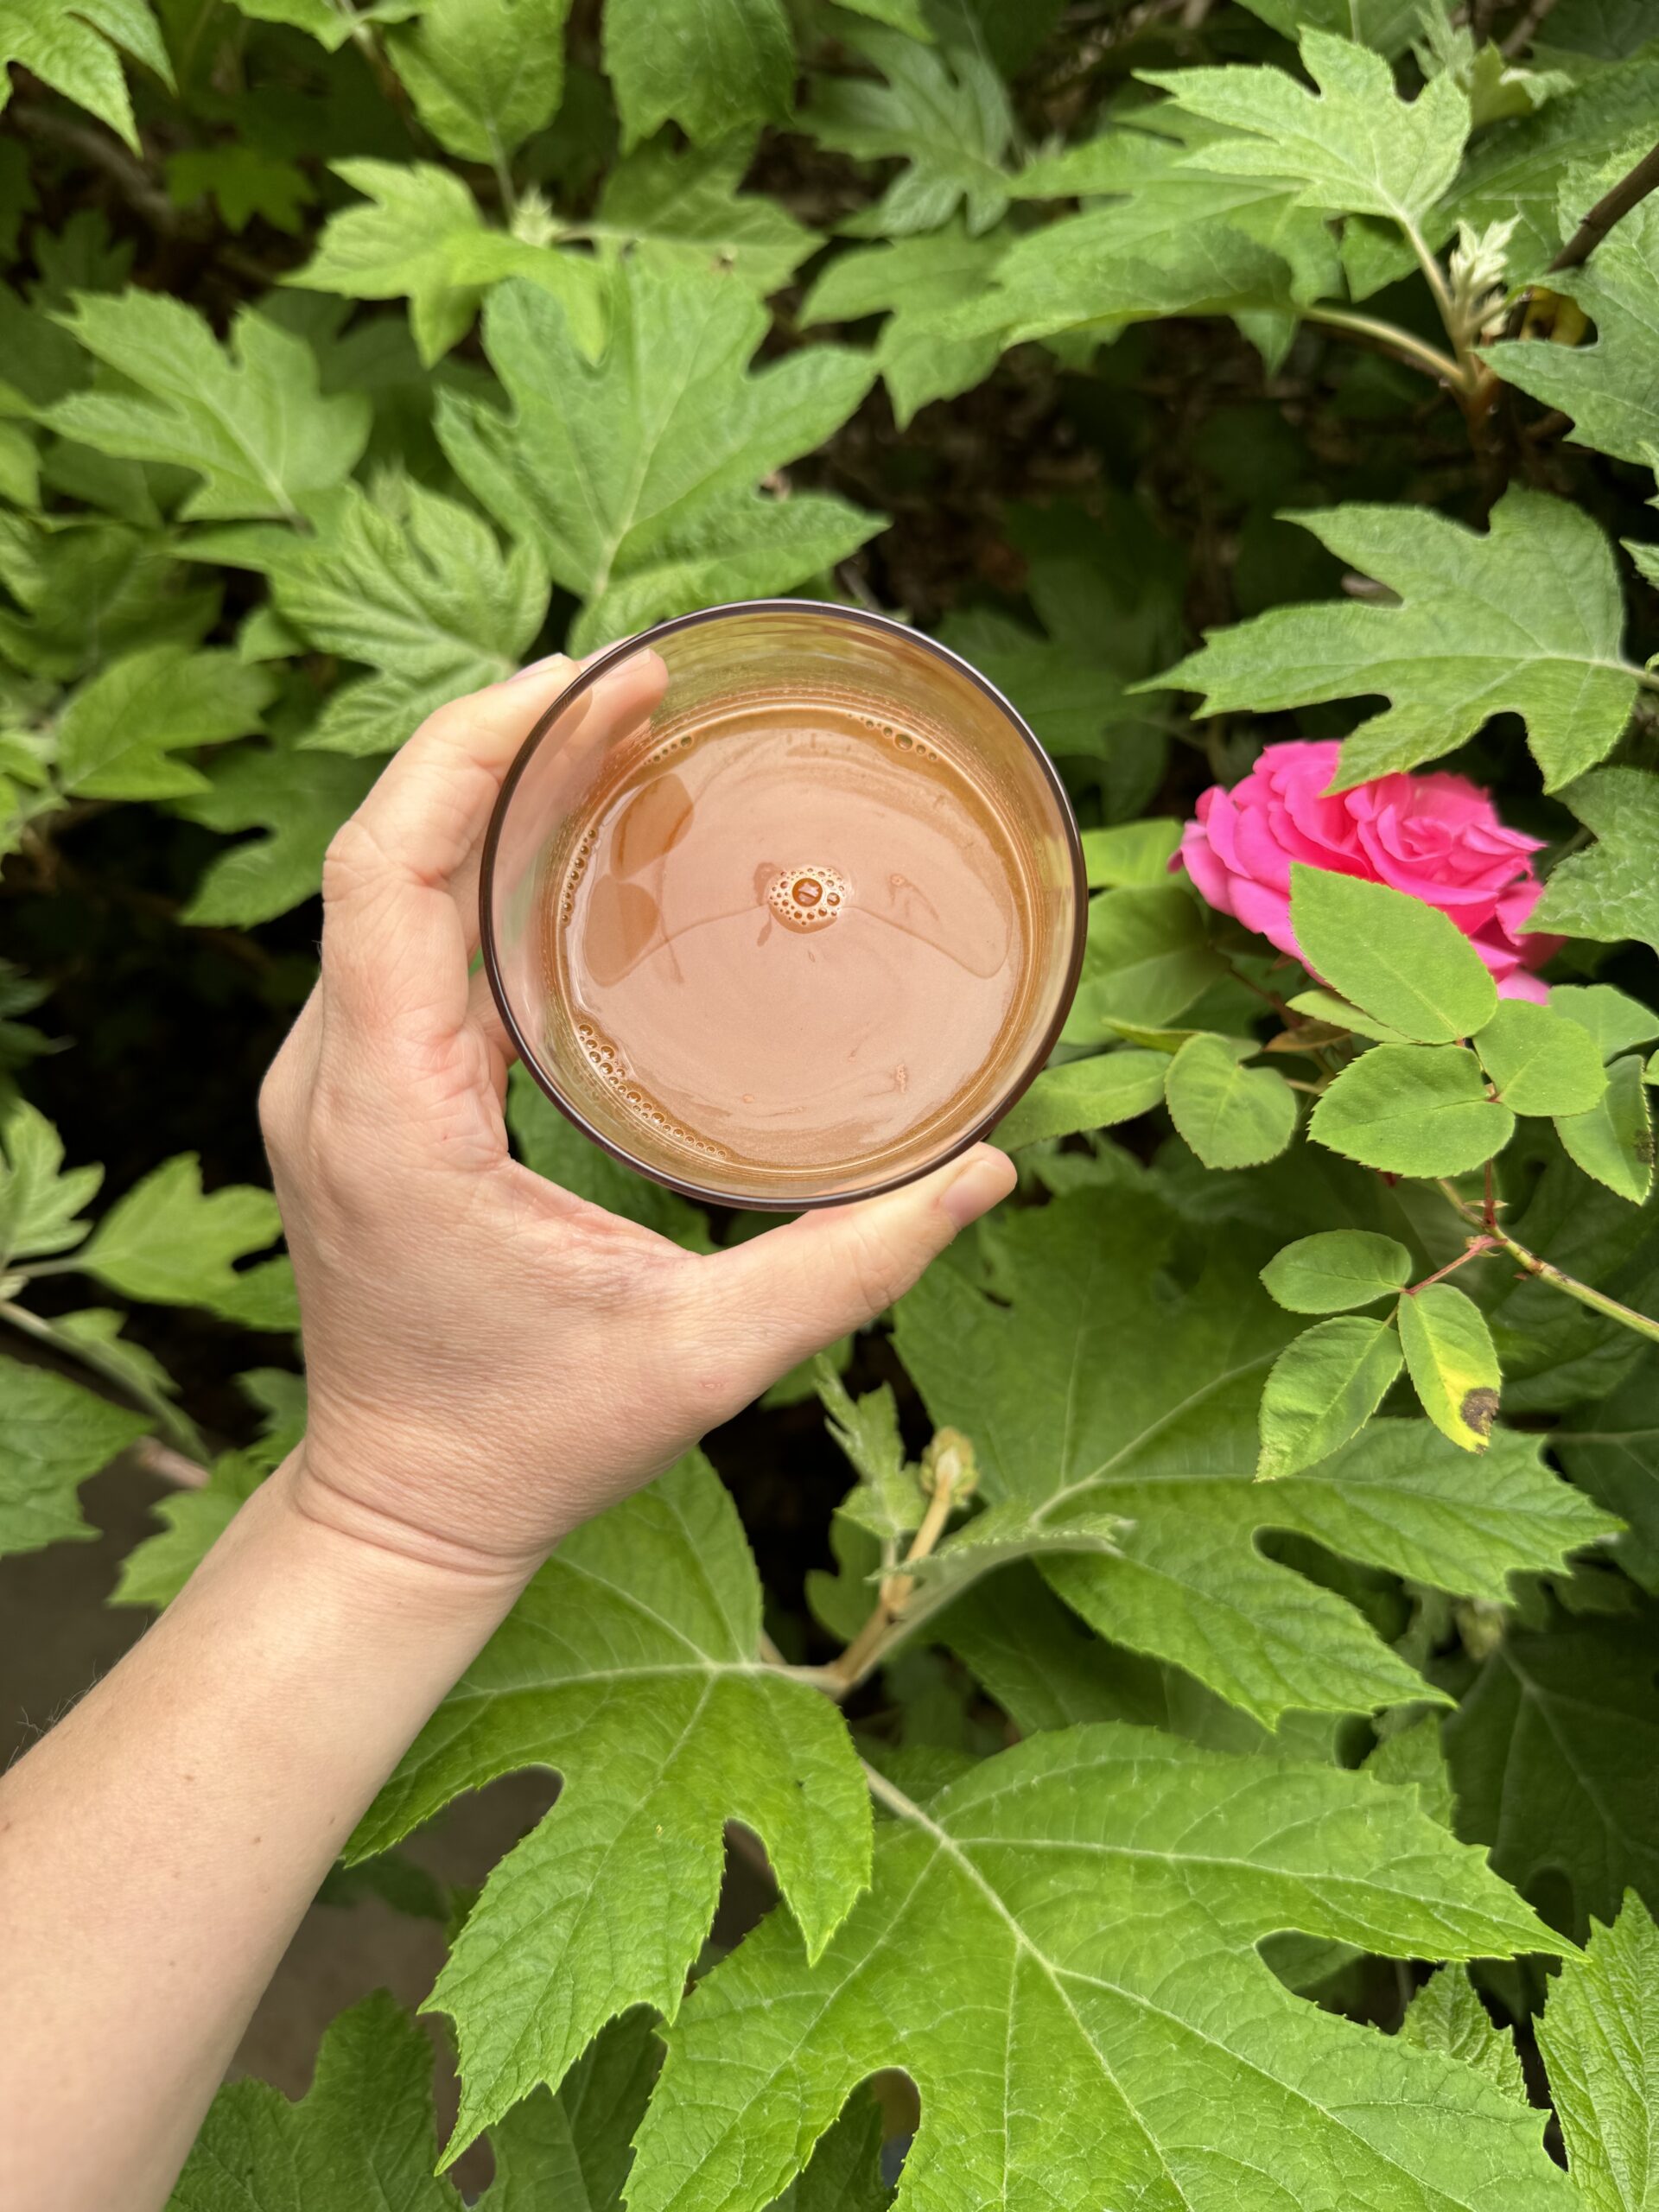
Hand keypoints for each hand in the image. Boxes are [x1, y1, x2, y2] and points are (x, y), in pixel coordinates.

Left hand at [259, 655, 1015, 1588]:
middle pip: (383, 848)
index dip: (473, 749)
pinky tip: (572, 847)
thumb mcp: (709, 1360)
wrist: (406, 1512)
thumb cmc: (533, 1442)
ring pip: (383, 884)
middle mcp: (334, 1079)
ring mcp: (330, 1085)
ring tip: (616, 734)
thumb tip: (986, 1173)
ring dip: (486, 795)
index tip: (586, 680)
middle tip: (638, 684)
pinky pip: (397, 939)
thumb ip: (852, 1266)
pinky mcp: (354, 1098)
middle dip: (500, 741)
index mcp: (393, 1115)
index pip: (389, 871)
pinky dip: (474, 866)